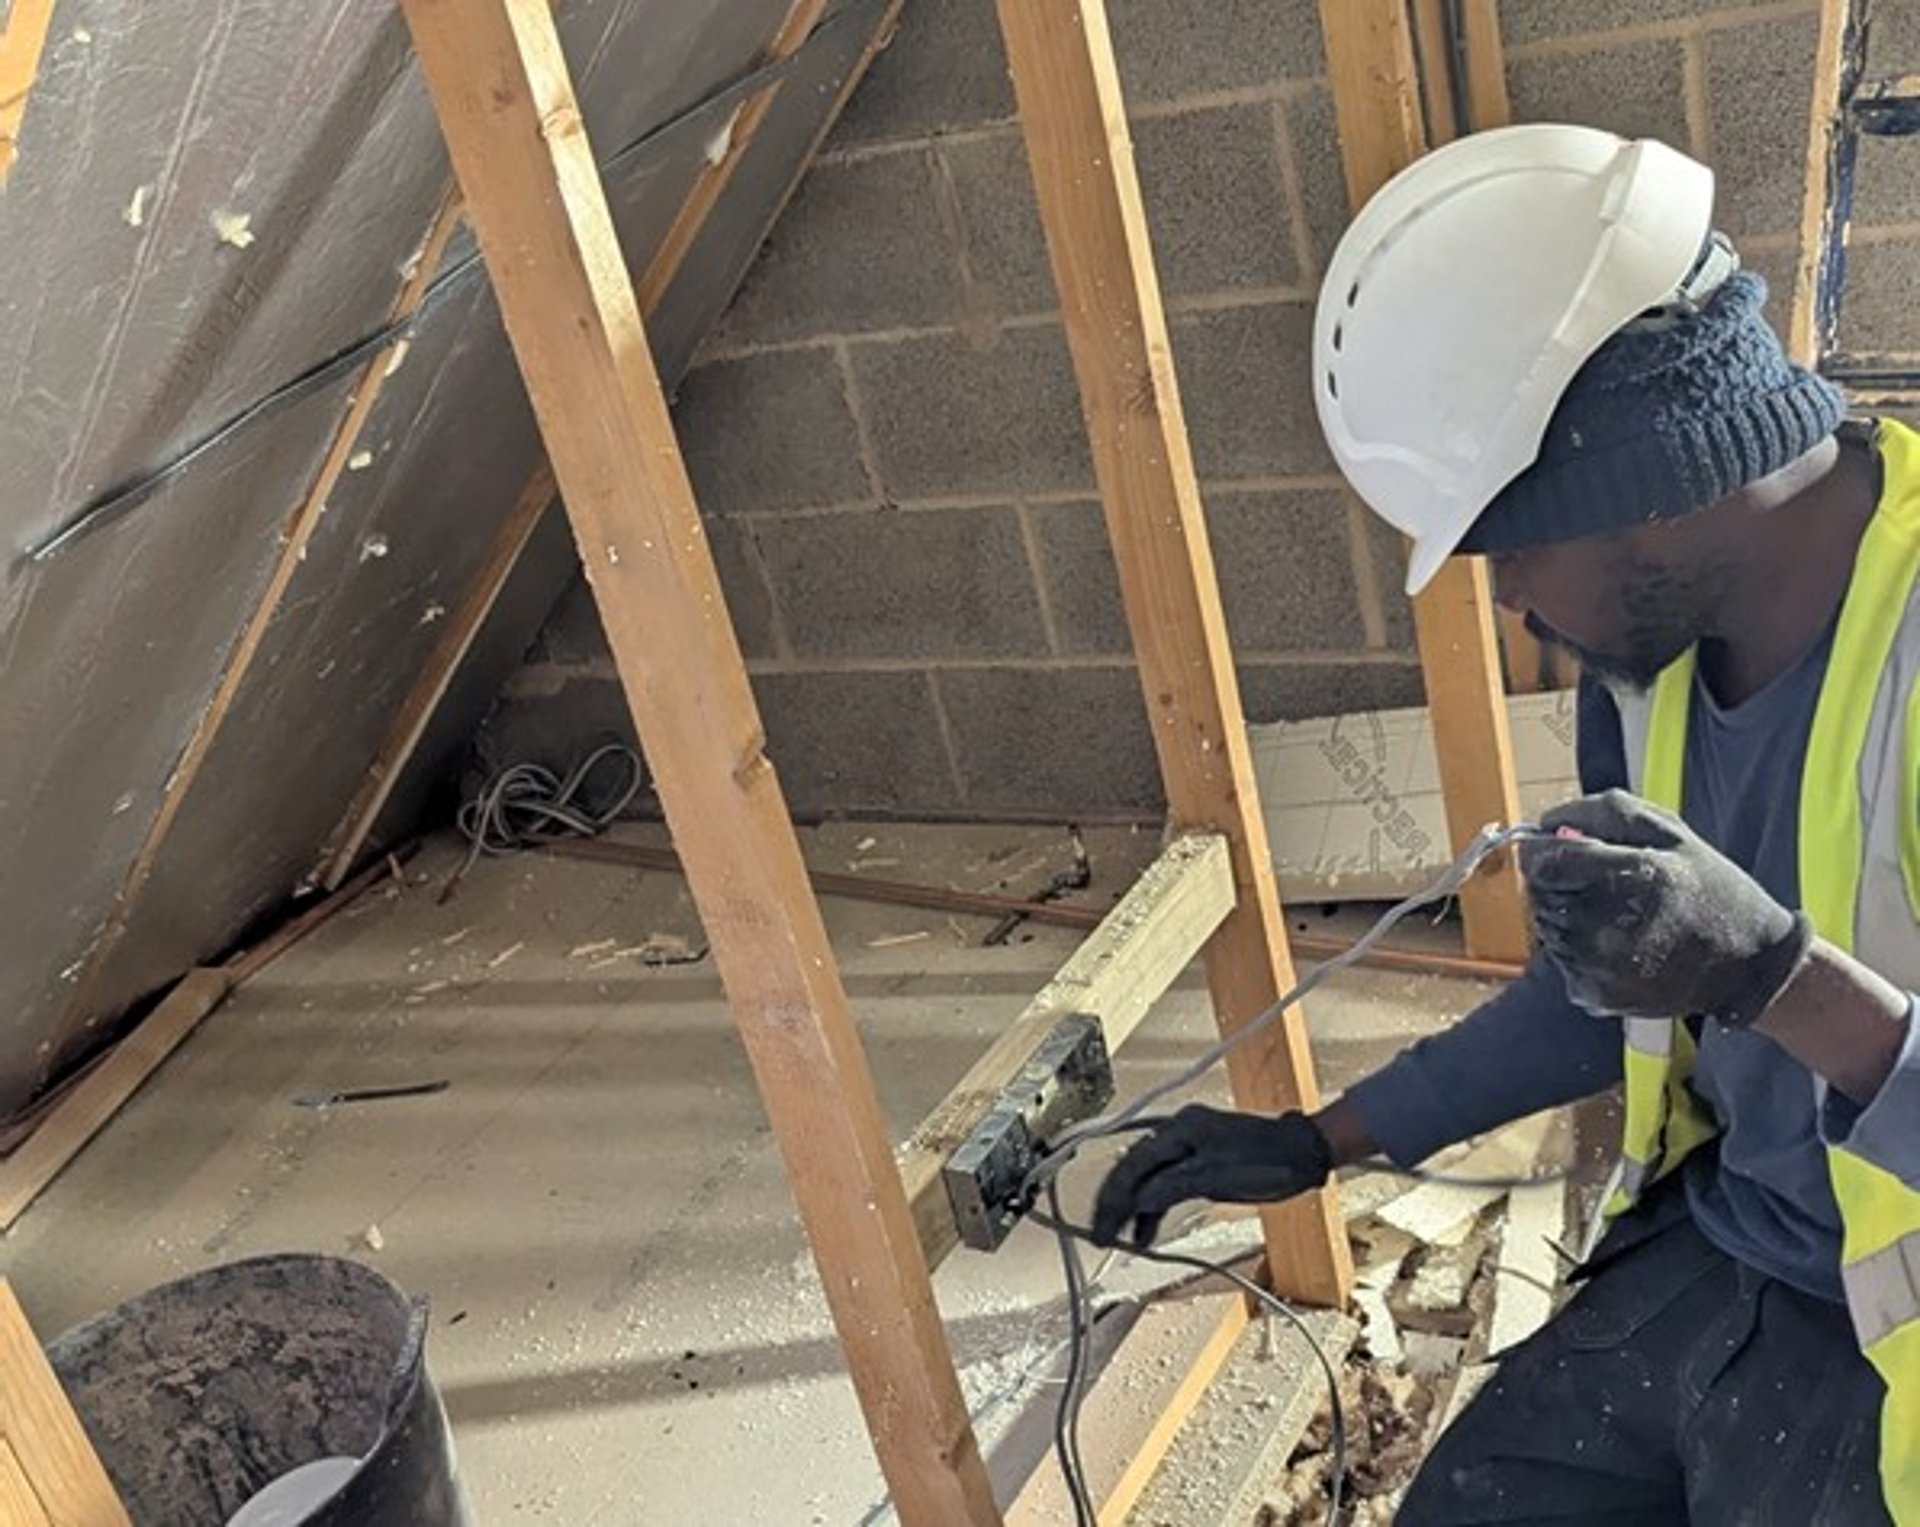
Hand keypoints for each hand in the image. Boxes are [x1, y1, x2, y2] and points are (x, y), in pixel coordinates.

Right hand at [1089, 1105, 1331, 1247]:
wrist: (1304, 1152)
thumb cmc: (1270, 1159)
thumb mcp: (1217, 1177)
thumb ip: (1173, 1187)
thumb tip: (1139, 1201)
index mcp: (1180, 1128)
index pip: (1133, 1164)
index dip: (1113, 1196)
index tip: (1100, 1224)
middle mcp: (1178, 1133)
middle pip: (1133, 1170)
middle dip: (1114, 1203)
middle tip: (1100, 1234)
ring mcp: (1188, 1148)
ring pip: (1147, 1180)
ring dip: (1132, 1209)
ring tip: (1118, 1238)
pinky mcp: (1198, 1164)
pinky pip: (1165, 1186)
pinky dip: (1153, 1208)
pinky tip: (1145, 1231)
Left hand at [1520, 790, 1812, 1026]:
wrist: (1748, 964)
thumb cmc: (1709, 889)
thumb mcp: (1672, 833)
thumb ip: (1605, 814)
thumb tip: (1547, 822)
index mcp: (1634, 877)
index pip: (1548, 864)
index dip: (1542, 854)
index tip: (1554, 851)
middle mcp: (1612, 925)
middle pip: (1540, 896)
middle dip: (1557, 884)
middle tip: (1596, 885)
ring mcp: (1602, 966)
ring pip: (1549, 930)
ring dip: (1567, 918)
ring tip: (1616, 917)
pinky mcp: (1598, 994)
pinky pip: (1563, 962)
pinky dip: (1579, 951)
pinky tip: (1618, 945)